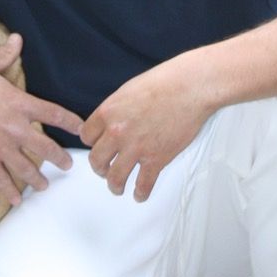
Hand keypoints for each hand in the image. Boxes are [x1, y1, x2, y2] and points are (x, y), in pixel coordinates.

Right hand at [0, 34, 82, 206]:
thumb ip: (5, 54)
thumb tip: (17, 37)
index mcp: (18, 104)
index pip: (52, 113)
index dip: (70, 121)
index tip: (82, 128)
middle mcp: (14, 128)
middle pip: (44, 146)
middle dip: (59, 157)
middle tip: (69, 165)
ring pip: (25, 167)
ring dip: (37, 178)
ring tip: (45, 186)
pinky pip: (0, 179)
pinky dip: (9, 191)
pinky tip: (16, 200)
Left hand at [81, 58, 213, 202]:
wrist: (190, 87)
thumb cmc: (164, 82)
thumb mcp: (129, 90)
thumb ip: (116, 109)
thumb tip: (111, 122)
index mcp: (108, 112)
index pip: (86, 136)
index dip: (92, 143)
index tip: (98, 146)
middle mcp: (117, 132)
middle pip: (96, 160)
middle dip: (100, 167)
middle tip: (105, 170)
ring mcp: (136, 148)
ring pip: (115, 178)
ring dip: (115, 186)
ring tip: (118, 187)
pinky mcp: (156, 159)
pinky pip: (143, 185)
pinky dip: (140, 194)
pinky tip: (140, 194)